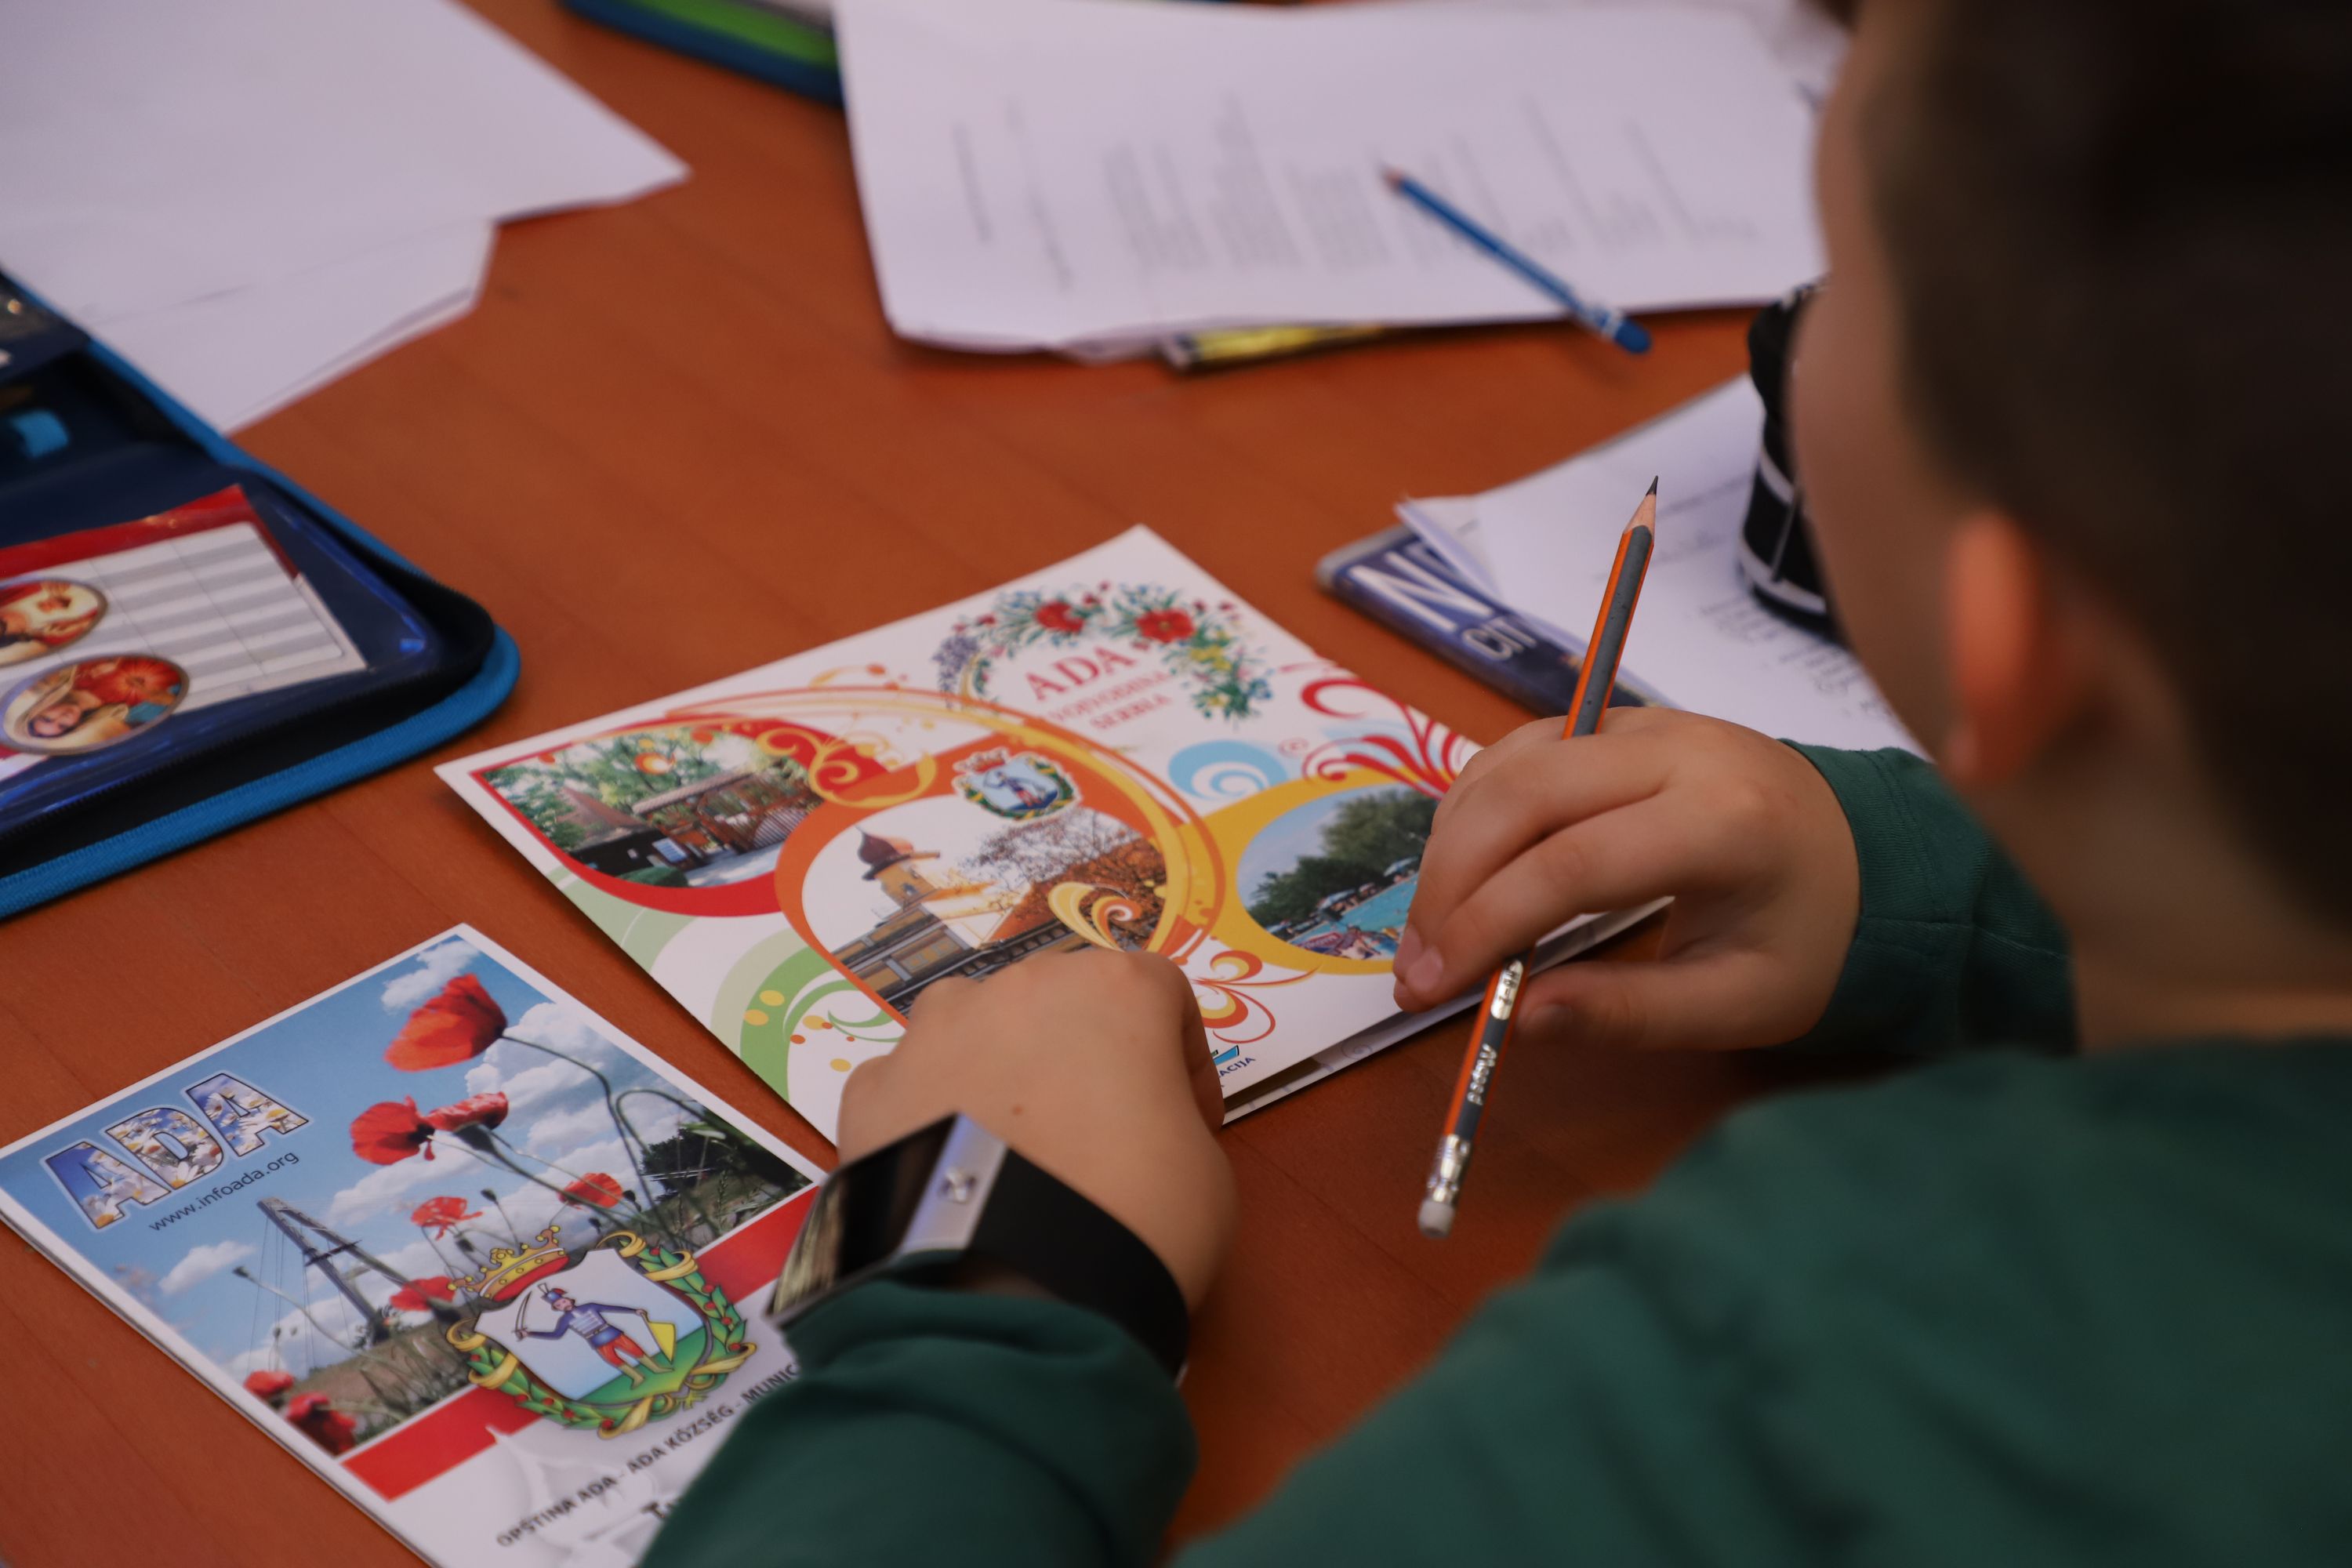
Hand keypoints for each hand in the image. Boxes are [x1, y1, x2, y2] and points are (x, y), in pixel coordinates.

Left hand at [837, 948, 1235, 1308]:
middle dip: (1085, 1057)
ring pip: (977, 1028)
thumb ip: (1177, 1120)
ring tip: (1013, 1149)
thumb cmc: (1137, 1220)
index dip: (1180, 1060)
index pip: (1163, 994)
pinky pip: (913, 1087)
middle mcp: (1019, 986)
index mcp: (1116, 990)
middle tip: (1100, 1135)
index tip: (1183, 1118)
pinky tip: (952, 1175)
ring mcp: (934, 1031)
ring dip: (1001, 1069)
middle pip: (1063, 1002)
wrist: (1013, 1297)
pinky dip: (934, 1116)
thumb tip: (1139, 1132)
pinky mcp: (872, 1088)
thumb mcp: (1208, 1173)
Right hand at [1391, 708, 1860, 1050]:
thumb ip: (1631, 1012)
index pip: (1572, 864)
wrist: (1860, 851)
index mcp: (1724, 823)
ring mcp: (1641, 724)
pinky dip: (1473, 811)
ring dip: (1449, 846)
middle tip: (1416, 967)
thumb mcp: (1740, 1002)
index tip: (1432, 989)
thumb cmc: (1804, 935)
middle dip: (1448, 885)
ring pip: (1508, 766)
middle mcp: (1676, 751)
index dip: (1487, 925)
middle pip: (1523, 798)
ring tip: (1432, 932)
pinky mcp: (1614, 722)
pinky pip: (1518, 752)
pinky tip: (1462, 873)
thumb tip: (1520, 1020)